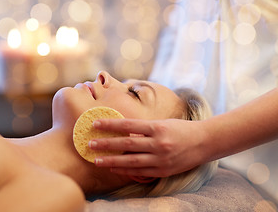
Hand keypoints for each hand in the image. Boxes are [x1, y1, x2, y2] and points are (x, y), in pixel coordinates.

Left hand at [89, 118, 208, 177]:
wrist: (205, 142)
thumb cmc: (181, 129)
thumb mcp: (162, 123)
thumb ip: (144, 129)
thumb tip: (123, 133)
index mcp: (157, 127)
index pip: (128, 125)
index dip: (110, 125)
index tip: (95, 124)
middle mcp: (158, 143)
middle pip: (126, 144)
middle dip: (106, 144)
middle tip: (90, 144)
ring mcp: (161, 158)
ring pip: (131, 161)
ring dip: (112, 161)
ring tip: (97, 161)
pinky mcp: (164, 170)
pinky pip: (141, 171)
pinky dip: (126, 170)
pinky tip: (114, 169)